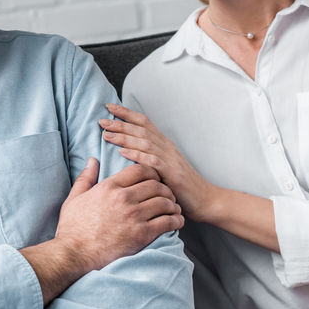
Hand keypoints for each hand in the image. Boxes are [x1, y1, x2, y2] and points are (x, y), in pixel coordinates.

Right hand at [55, 157, 182, 272]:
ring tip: (174, 208)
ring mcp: (134, 216)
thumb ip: (86, 177)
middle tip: (169, 195)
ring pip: (164, 202)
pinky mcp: (142, 234)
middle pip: (155, 184)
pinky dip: (176, 220)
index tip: (156, 179)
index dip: (152, 172)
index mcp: (109, 187)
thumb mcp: (75, 198)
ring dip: (173, 204)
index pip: (140, 170)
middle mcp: (123, 198)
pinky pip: (167, 222)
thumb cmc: (72, 228)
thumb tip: (92, 160)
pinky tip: (177, 222)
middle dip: (165, 189)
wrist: (74, 254)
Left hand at [100, 104, 209, 220]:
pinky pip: (153, 162)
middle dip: (120, 123)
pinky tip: (123, 152)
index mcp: (165, 144)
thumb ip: (150, 158)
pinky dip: (137, 155)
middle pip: (142, 129)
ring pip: (145, 142)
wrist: (206, 200)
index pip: (144, 122)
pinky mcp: (173, 174)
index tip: (109, 107)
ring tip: (106, 134)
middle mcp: (167, 148)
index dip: (127, 113)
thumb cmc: (183, 186)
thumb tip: (128, 150)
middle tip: (102, 119)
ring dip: (124, 137)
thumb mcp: (166, 167)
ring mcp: (171, 160)